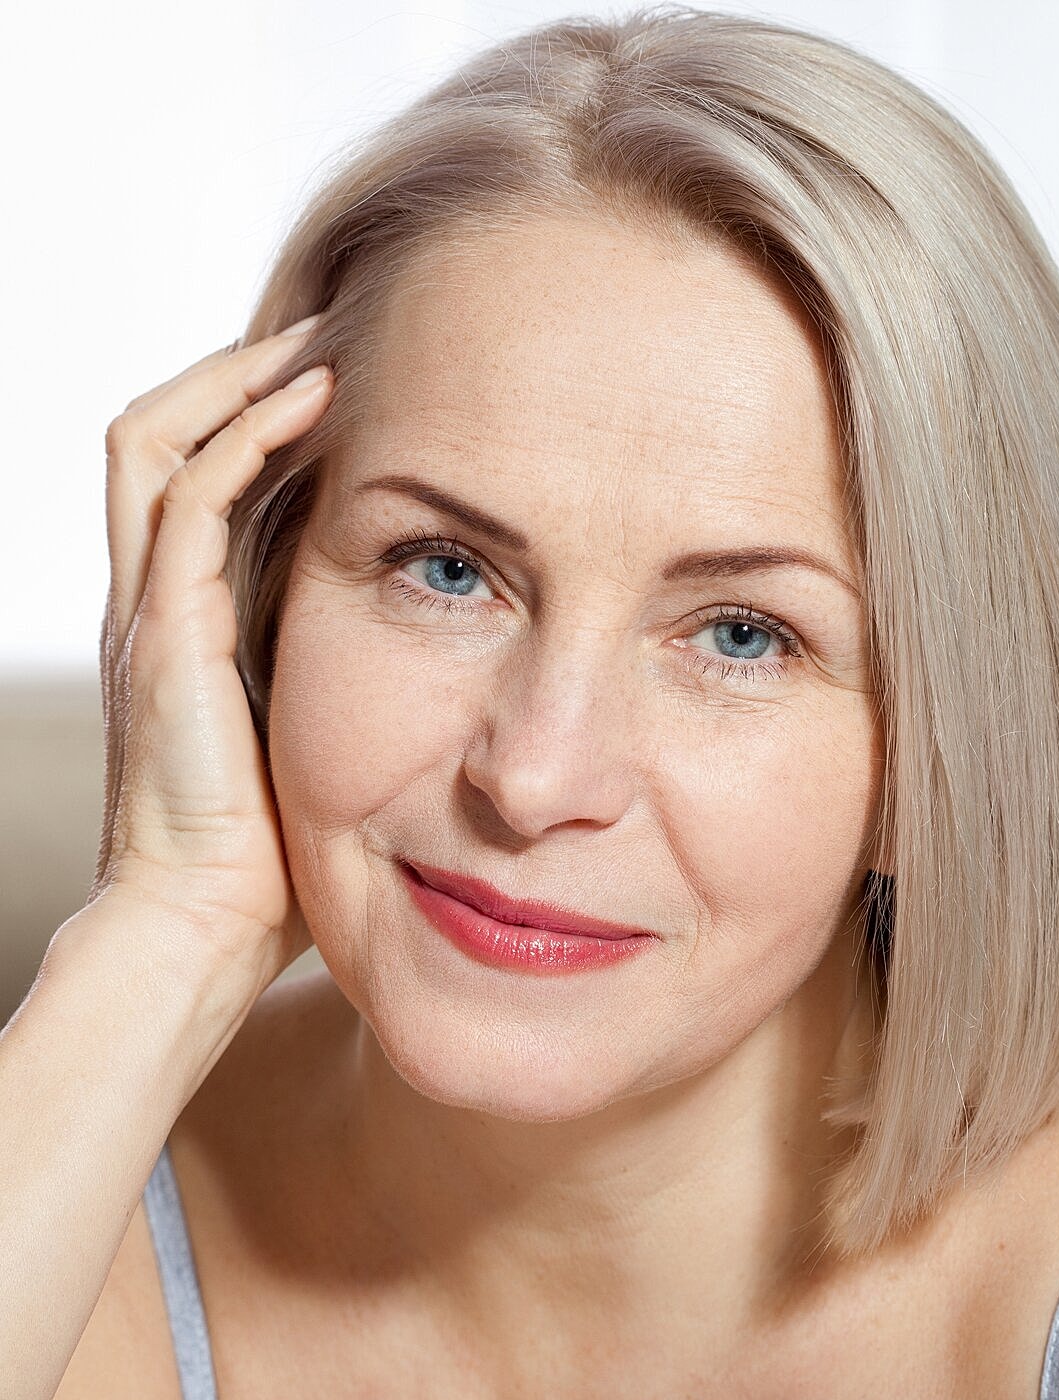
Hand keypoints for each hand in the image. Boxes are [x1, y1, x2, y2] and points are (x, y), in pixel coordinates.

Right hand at [87, 316, 332, 1004]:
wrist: (206, 928)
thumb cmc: (272, 853)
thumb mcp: (315, 736)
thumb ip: (338, 677)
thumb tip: (428, 644)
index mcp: (183, 622)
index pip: (191, 475)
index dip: (247, 412)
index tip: (340, 380)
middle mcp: (151, 600)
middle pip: (158, 434)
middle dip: (237, 369)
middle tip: (328, 330)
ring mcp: (147, 612)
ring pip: (154, 441)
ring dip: (236, 378)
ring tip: (320, 339)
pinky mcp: (163, 633)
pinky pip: (190, 498)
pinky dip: (245, 435)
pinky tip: (317, 401)